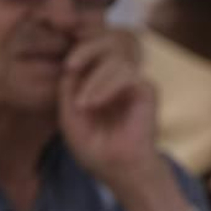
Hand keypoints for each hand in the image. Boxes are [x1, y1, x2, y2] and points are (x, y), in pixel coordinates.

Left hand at [58, 33, 160, 187]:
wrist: (117, 170)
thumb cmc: (95, 147)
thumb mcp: (69, 116)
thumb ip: (68, 88)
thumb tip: (69, 62)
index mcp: (100, 77)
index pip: (94, 46)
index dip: (80, 45)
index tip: (64, 61)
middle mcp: (118, 75)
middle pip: (108, 40)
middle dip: (87, 48)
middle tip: (70, 65)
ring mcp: (133, 82)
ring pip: (116, 57)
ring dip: (93, 79)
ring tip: (82, 104)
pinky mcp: (146, 90)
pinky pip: (127, 74)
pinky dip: (106, 86)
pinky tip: (93, 104)